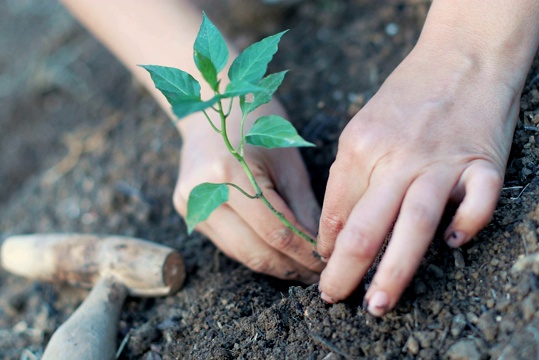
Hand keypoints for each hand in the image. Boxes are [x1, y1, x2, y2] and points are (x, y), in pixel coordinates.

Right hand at [174, 101, 323, 282]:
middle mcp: (204, 192)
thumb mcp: (287, 159)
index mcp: (230, 172)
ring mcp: (190, 202)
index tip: (327, 264)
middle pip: (254, 249)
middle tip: (317, 275)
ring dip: (273, 265)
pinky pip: (227, 242)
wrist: (211, 101)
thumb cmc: (256, 121)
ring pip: (239, 253)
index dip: (304, 253)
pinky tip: (277, 256)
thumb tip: (323, 249)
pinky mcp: (186, 209)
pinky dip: (254, 251)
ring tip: (301, 270)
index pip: (276, 230)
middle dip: (290, 267)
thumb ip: (304, 206)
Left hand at [316, 38, 522, 314]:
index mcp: (362, 145)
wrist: (461, 57)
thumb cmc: (408, 97)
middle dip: (346, 269)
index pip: (337, 209)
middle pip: (367, 223)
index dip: (327, 245)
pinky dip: (468, 223)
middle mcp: (399, 156)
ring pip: (415, 222)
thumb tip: (334, 234)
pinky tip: (454, 244)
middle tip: (334, 298)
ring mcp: (443, 159)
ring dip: (395, 268)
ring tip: (378, 303)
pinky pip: (479, 200)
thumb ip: (349, 179)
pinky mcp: (484, 160)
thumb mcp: (364, 128)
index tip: (325, 268)